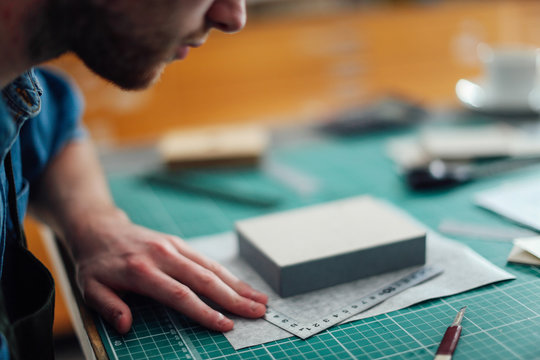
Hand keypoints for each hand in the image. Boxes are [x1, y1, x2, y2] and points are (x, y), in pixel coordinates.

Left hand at [68, 209, 267, 333]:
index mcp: (142, 271)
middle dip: (234, 298)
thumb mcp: (90, 288)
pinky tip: (242, 285)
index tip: (225, 325)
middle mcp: (162, 256)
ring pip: (211, 267)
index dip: (205, 311)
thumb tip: (126, 326)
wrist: (100, 228)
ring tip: (260, 299)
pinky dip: (227, 273)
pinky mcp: (179, 242)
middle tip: (257, 312)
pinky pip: (207, 259)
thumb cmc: (96, 263)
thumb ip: (109, 307)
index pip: (180, 294)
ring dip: (238, 284)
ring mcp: (173, 247)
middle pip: (204, 279)